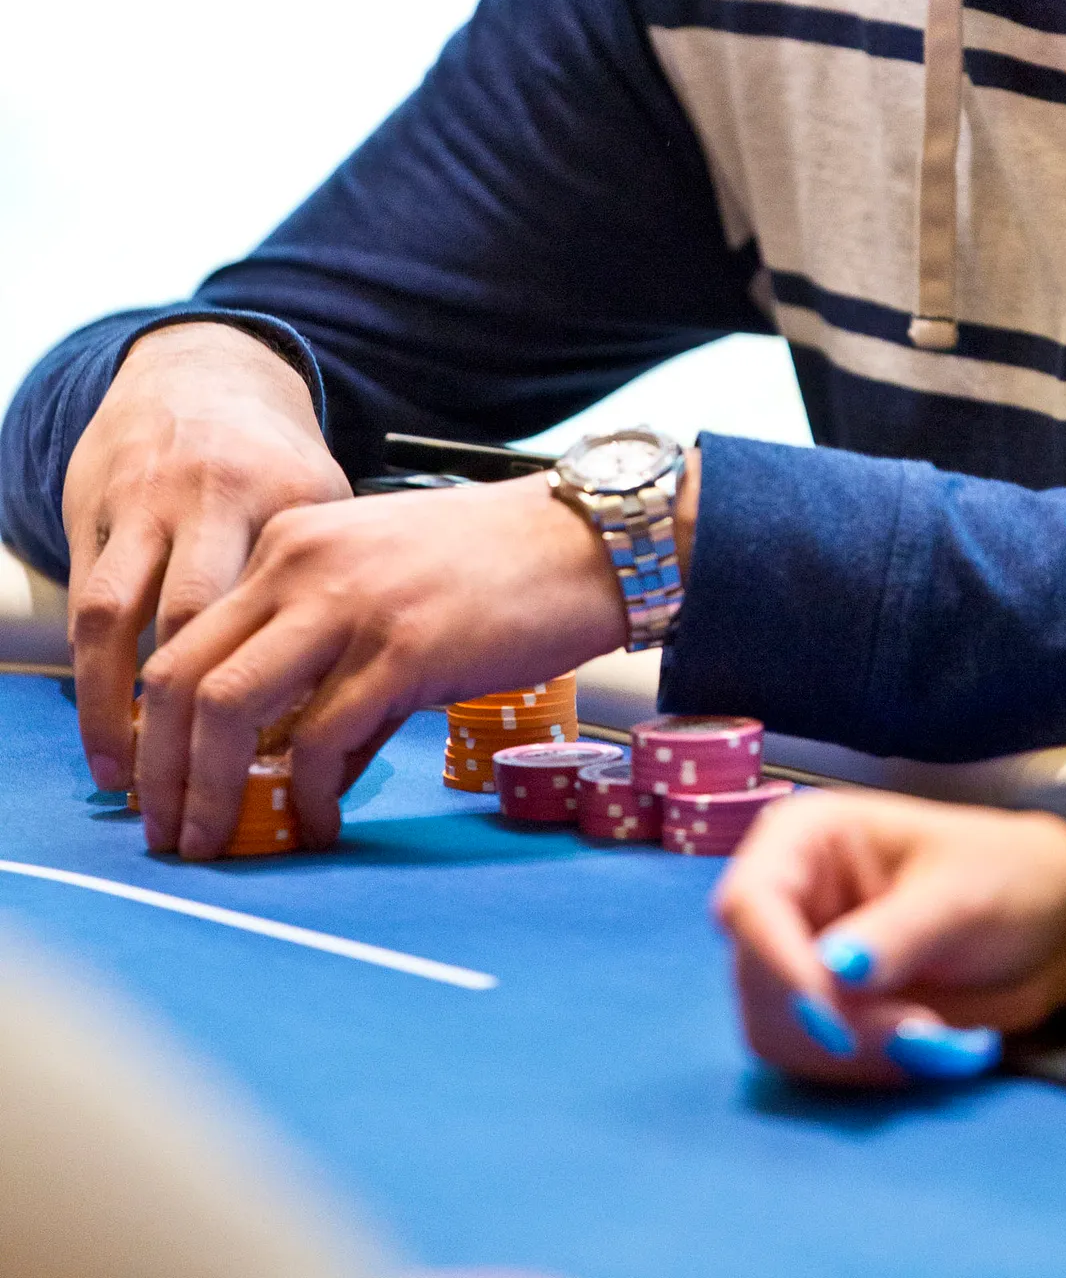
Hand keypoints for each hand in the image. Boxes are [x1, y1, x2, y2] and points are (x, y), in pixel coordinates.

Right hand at [62, 323, 350, 793]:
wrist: (200, 370)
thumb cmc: (275, 461)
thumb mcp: (325, 507)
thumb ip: (334, 591)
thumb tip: (349, 719)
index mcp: (288, 497)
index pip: (284, 605)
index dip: (282, 693)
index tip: (288, 776)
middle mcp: (211, 496)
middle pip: (193, 619)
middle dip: (188, 719)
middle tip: (195, 797)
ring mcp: (144, 501)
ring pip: (115, 616)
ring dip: (113, 709)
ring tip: (128, 783)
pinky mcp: (93, 511)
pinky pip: (85, 602)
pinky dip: (90, 675)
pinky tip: (105, 733)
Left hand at [135, 472, 634, 858]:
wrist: (588, 540)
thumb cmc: (497, 570)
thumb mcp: (386, 589)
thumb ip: (329, 660)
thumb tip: (294, 764)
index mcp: (291, 541)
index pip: (186, 641)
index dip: (157, 728)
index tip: (161, 787)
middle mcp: (303, 562)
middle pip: (181, 679)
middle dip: (163, 772)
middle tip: (171, 835)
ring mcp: (350, 603)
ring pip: (228, 708)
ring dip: (210, 793)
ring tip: (219, 844)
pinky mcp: (403, 649)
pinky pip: (322, 741)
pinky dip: (307, 799)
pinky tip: (320, 827)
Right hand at [713, 789, 1065, 1086]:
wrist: (1048, 926)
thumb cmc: (1004, 878)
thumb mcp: (959, 896)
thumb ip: (897, 934)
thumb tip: (832, 972)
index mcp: (806, 838)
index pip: (750, 904)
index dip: (779, 968)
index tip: (835, 1028)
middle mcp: (786, 896)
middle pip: (756, 980)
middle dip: (833, 1024)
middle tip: (920, 1036)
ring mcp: (797, 957)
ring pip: (778, 1031)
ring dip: (854, 1055)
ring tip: (934, 1039)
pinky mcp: (819, 1011)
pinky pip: (811, 1061)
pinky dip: (864, 1071)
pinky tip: (921, 1050)